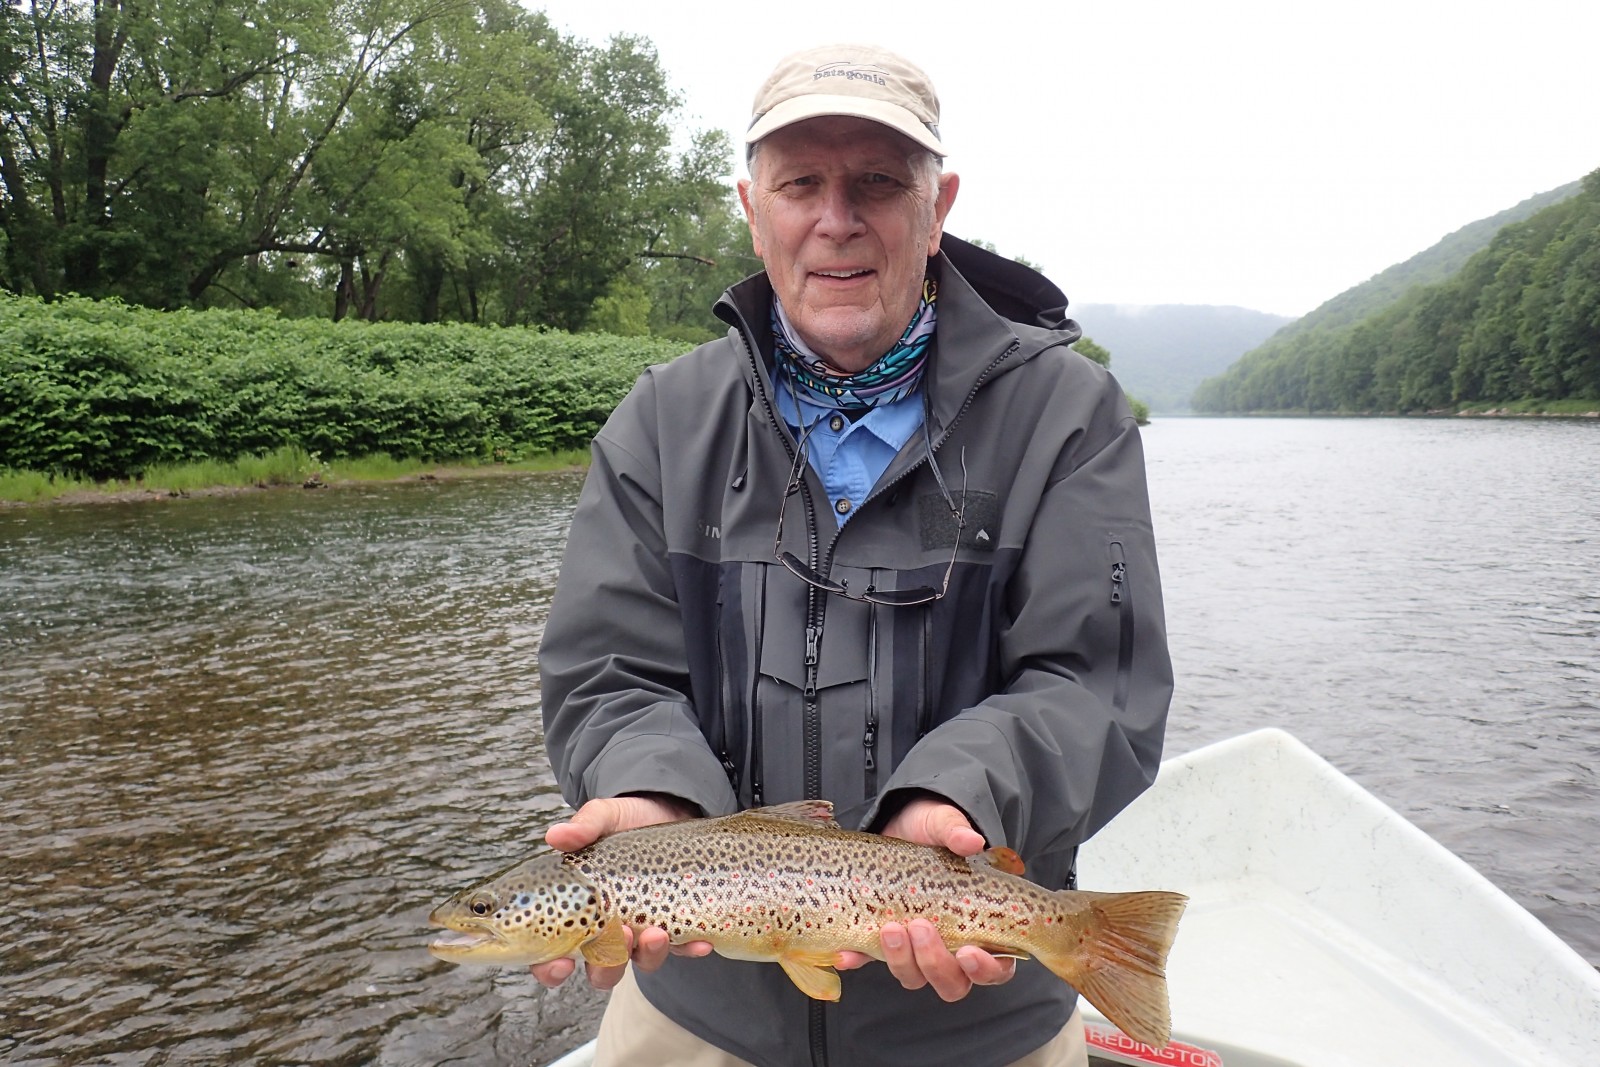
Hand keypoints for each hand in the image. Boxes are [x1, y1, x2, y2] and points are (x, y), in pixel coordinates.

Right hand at [531, 794, 712, 990]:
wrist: (668, 809)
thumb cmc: (626, 821)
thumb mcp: (605, 817)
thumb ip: (584, 827)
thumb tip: (556, 835)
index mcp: (579, 910)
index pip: (554, 953)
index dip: (551, 968)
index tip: (562, 962)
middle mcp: (609, 929)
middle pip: (601, 968)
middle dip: (608, 965)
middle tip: (621, 936)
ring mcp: (642, 930)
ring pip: (642, 962)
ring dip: (649, 955)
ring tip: (657, 933)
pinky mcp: (674, 924)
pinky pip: (681, 948)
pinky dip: (689, 949)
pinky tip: (700, 942)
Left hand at [835, 795, 1016, 1000]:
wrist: (896, 823)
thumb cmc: (931, 830)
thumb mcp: (943, 824)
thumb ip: (957, 832)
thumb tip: (972, 841)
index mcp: (980, 927)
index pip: (996, 968)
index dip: (986, 969)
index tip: (969, 951)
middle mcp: (950, 946)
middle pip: (952, 983)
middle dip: (935, 964)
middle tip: (920, 927)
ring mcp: (914, 948)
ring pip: (914, 977)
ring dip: (902, 961)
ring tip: (890, 927)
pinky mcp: (881, 941)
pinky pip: (869, 961)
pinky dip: (858, 960)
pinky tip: (847, 953)